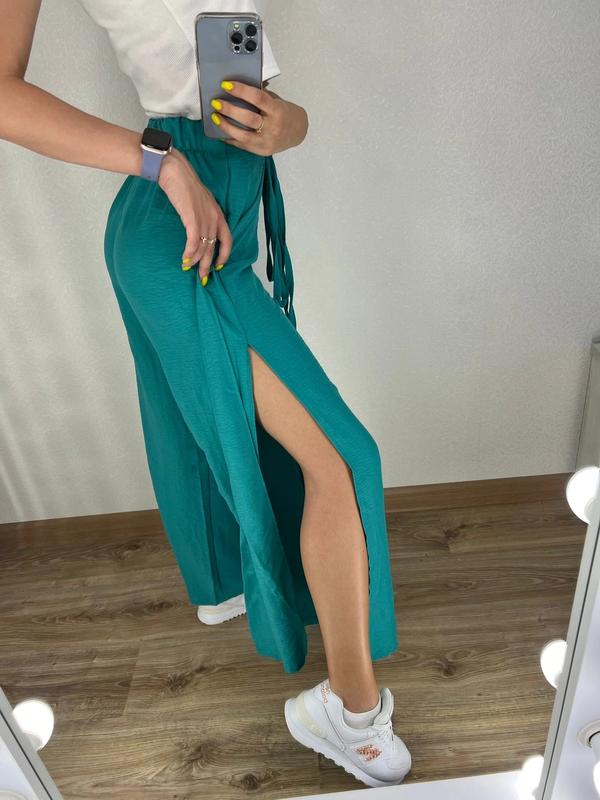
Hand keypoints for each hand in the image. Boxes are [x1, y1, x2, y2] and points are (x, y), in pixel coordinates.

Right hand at [158, 148, 232, 284]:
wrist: (175, 171)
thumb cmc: (185, 185)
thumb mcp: (200, 202)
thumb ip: (203, 215)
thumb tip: (198, 230)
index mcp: (218, 214)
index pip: (227, 240)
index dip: (224, 255)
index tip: (218, 266)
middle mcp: (214, 218)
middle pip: (214, 247)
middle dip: (208, 265)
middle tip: (203, 278)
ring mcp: (204, 218)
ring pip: (203, 247)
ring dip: (195, 260)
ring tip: (188, 268)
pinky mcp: (192, 218)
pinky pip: (193, 241)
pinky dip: (189, 252)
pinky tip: (185, 259)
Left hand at [210, 80, 308, 155]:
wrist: (297, 132)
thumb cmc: (284, 113)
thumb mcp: (276, 101)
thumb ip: (260, 96)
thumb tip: (236, 87)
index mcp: (278, 111)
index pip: (258, 98)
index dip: (241, 91)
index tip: (226, 85)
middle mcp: (273, 128)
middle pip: (248, 119)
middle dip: (229, 110)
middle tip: (216, 102)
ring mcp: (267, 142)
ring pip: (243, 136)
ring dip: (226, 126)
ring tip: (215, 117)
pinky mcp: (262, 151)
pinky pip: (242, 145)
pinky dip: (230, 137)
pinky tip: (221, 131)